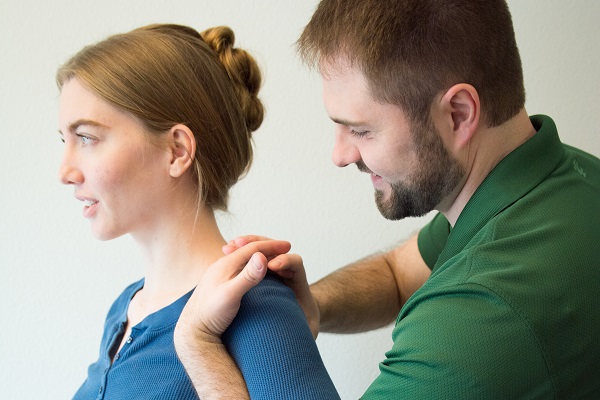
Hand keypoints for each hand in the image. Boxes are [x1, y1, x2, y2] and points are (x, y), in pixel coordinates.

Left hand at [175, 240, 290, 343]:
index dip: (272, 246)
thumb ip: (247, 276)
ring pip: (243, 257)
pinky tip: (255, 273)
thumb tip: (262, 256)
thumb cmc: (210, 315)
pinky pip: (238, 267)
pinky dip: (252, 264)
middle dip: (267, 246)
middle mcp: (221, 265)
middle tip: (285, 246)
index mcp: (226, 264)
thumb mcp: (231, 296)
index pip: (252, 248)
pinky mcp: (218, 284)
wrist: (192, 331)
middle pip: (248, 249)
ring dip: (260, 254)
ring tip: (273, 256)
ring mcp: (219, 274)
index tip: (288, 245)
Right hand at [223, 235, 320, 337]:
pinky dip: (240, 254)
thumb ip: (308, 329)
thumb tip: (311, 331)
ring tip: (230, 247)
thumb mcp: (308, 329)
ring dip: (247, 246)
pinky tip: (225, 253)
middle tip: (243, 244)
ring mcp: (273, 272)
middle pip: (274, 250)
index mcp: (299, 282)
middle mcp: (286, 273)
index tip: (274, 266)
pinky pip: (251, 259)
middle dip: (260, 245)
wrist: (302, 321)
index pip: (294, 262)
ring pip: (261, 252)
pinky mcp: (261, 274)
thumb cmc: (306, 325)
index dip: (286, 261)